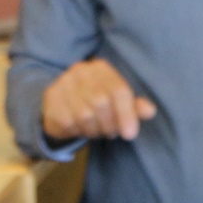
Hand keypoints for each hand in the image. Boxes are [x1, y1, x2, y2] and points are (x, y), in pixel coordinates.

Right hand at [42, 59, 156, 144]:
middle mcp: (81, 71)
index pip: (118, 90)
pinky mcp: (51, 98)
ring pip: (85, 115)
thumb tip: (150, 111)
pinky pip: (69, 122)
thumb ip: (133, 107)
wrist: (59, 105)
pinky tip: (78, 127)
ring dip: (93, 129)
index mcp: (101, 69)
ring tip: (95, 129)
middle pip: (102, 103)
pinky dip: (77, 131)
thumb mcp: (117, 105)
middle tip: (109, 132)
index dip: (127, 114)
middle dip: (109, 124)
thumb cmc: (94, 105)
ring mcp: (63, 83)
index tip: (130, 134)